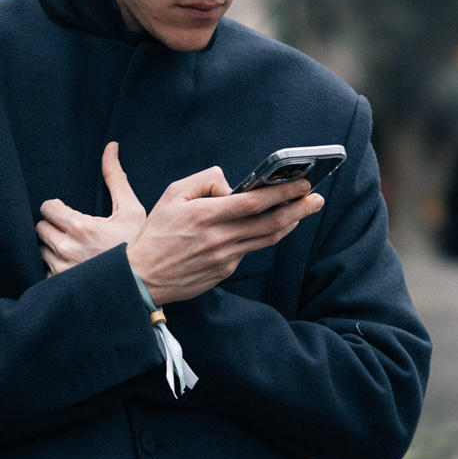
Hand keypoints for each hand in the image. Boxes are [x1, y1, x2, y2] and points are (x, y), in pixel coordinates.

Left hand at [36, 143, 147, 274]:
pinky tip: (73, 267)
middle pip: (40, 229)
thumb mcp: (131, 209)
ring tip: (73, 250)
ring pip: (40, 250)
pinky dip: (54, 268)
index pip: (47, 208)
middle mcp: (65, 249)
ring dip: (52, 247)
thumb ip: (115, 178)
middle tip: (70, 232)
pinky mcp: (59, 288)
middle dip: (53, 227)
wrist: (144, 285)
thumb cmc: (138, 245)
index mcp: (80, 227)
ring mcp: (60, 271)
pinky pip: (44, 273)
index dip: (56, 208)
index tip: (67, 213)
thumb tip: (110, 146)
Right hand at [128, 166, 322, 302]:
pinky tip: (268, 227)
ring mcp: (224, 258)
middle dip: (298, 209)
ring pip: (266, 239)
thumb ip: (205, 181)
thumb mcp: (172, 194)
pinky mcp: (224, 272)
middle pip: (270, 222)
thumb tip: (232, 186)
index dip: (282, 192)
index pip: (254, 201)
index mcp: (205, 215)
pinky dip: (260, 237)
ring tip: (302, 211)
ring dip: (288, 223)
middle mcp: (218, 238)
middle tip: (316, 199)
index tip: (302, 182)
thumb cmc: (156, 232)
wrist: (141, 277)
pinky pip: (248, 251)